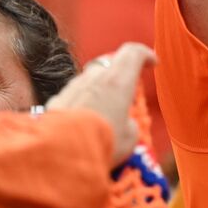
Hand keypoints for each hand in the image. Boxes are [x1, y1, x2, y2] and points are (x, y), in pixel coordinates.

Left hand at [46, 42, 156, 166]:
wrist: (59, 154)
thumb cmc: (101, 143)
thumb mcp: (129, 138)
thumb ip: (130, 124)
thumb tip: (124, 124)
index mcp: (118, 81)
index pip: (133, 53)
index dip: (144, 54)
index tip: (152, 62)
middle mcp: (94, 77)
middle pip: (109, 66)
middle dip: (118, 77)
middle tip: (123, 95)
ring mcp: (73, 87)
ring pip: (89, 81)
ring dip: (97, 93)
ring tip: (100, 118)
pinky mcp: (56, 100)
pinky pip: (72, 97)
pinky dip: (79, 106)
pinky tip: (79, 125)